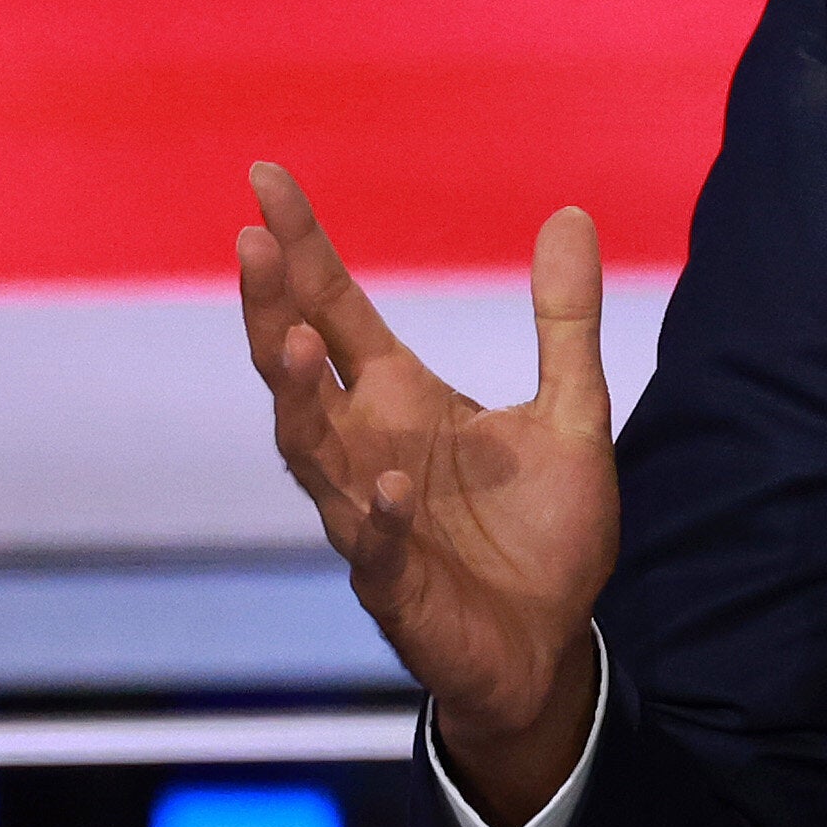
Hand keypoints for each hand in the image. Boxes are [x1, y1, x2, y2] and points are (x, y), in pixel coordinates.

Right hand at [237, 162, 615, 826]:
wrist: (552, 647)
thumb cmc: (543, 532)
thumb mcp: (574, 411)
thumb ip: (564, 318)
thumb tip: (570, 212)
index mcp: (401, 399)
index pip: (335, 308)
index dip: (301, 248)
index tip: (266, 179)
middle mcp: (367, 449)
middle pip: (299, 369)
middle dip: (273, 307)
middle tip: (252, 243)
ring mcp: (371, 518)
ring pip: (312, 454)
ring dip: (300, 401)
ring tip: (295, 341)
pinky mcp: (398, 588)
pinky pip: (374, 550)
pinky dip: (377, 518)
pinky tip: (387, 486)